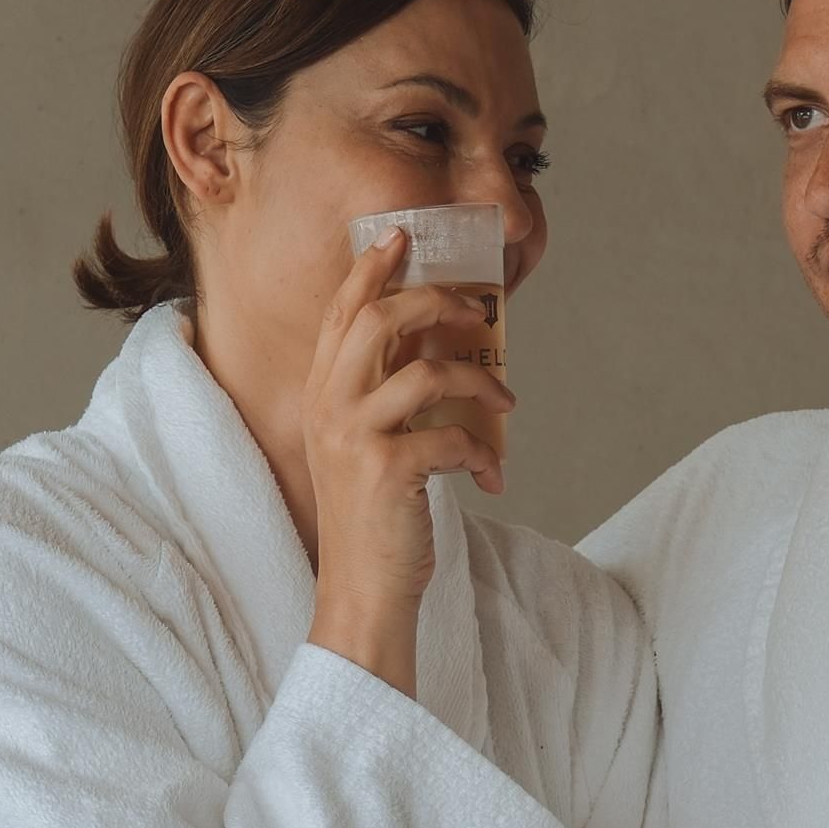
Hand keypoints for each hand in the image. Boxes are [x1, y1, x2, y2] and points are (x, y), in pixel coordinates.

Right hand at [301, 234, 510, 692]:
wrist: (361, 592)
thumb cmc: (375, 521)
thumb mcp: (367, 448)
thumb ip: (384, 399)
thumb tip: (435, 355)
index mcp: (322, 396)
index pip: (341, 315)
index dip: (370, 270)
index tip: (400, 235)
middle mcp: (328, 408)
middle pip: (378, 321)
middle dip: (434, 302)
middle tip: (475, 310)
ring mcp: (353, 437)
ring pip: (428, 373)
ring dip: (481, 384)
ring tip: (506, 405)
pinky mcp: (387, 471)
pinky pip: (450, 437)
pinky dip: (483, 452)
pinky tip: (492, 474)